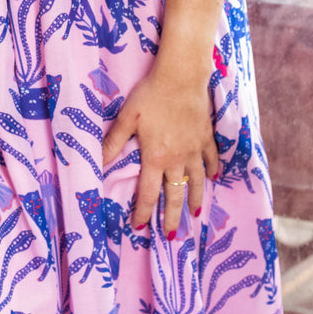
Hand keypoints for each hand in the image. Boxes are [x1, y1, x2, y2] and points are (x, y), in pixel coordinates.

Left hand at [101, 68, 219, 236]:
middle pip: (175, 194)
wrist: (181, 78)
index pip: (149, 193)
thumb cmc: (150, 95)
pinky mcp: (206, 137)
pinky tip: (214, 177)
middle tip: (173, 235)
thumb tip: (98, 163)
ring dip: (195, 200)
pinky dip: (212, 170)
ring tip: (195, 215)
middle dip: (173, 217)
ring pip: (196, 182)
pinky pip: (211, 159)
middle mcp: (177, 159)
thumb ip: (113, 143)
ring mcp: (195, 149)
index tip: (140, 227)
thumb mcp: (127, 118)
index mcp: (155, 157)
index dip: (144, 212)